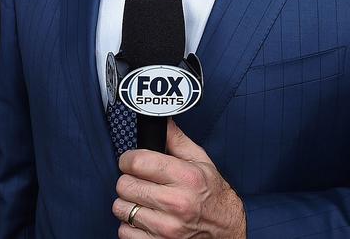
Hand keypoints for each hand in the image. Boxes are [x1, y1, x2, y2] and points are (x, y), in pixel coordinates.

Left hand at [112, 120, 244, 237]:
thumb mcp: (201, 162)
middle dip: (129, 181)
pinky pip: (125, 232)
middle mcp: (176, 203)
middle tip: (140, 183)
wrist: (228, 230)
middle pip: (125, 185)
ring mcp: (167, 228)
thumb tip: (161, 120)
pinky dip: (130, 227)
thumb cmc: (213, 195)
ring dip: (128, 204)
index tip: (131, 162)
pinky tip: (145, 220)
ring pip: (121, 209)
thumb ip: (177, 140)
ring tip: (144, 202)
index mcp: (186, 178)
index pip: (137, 162)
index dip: (128, 159)